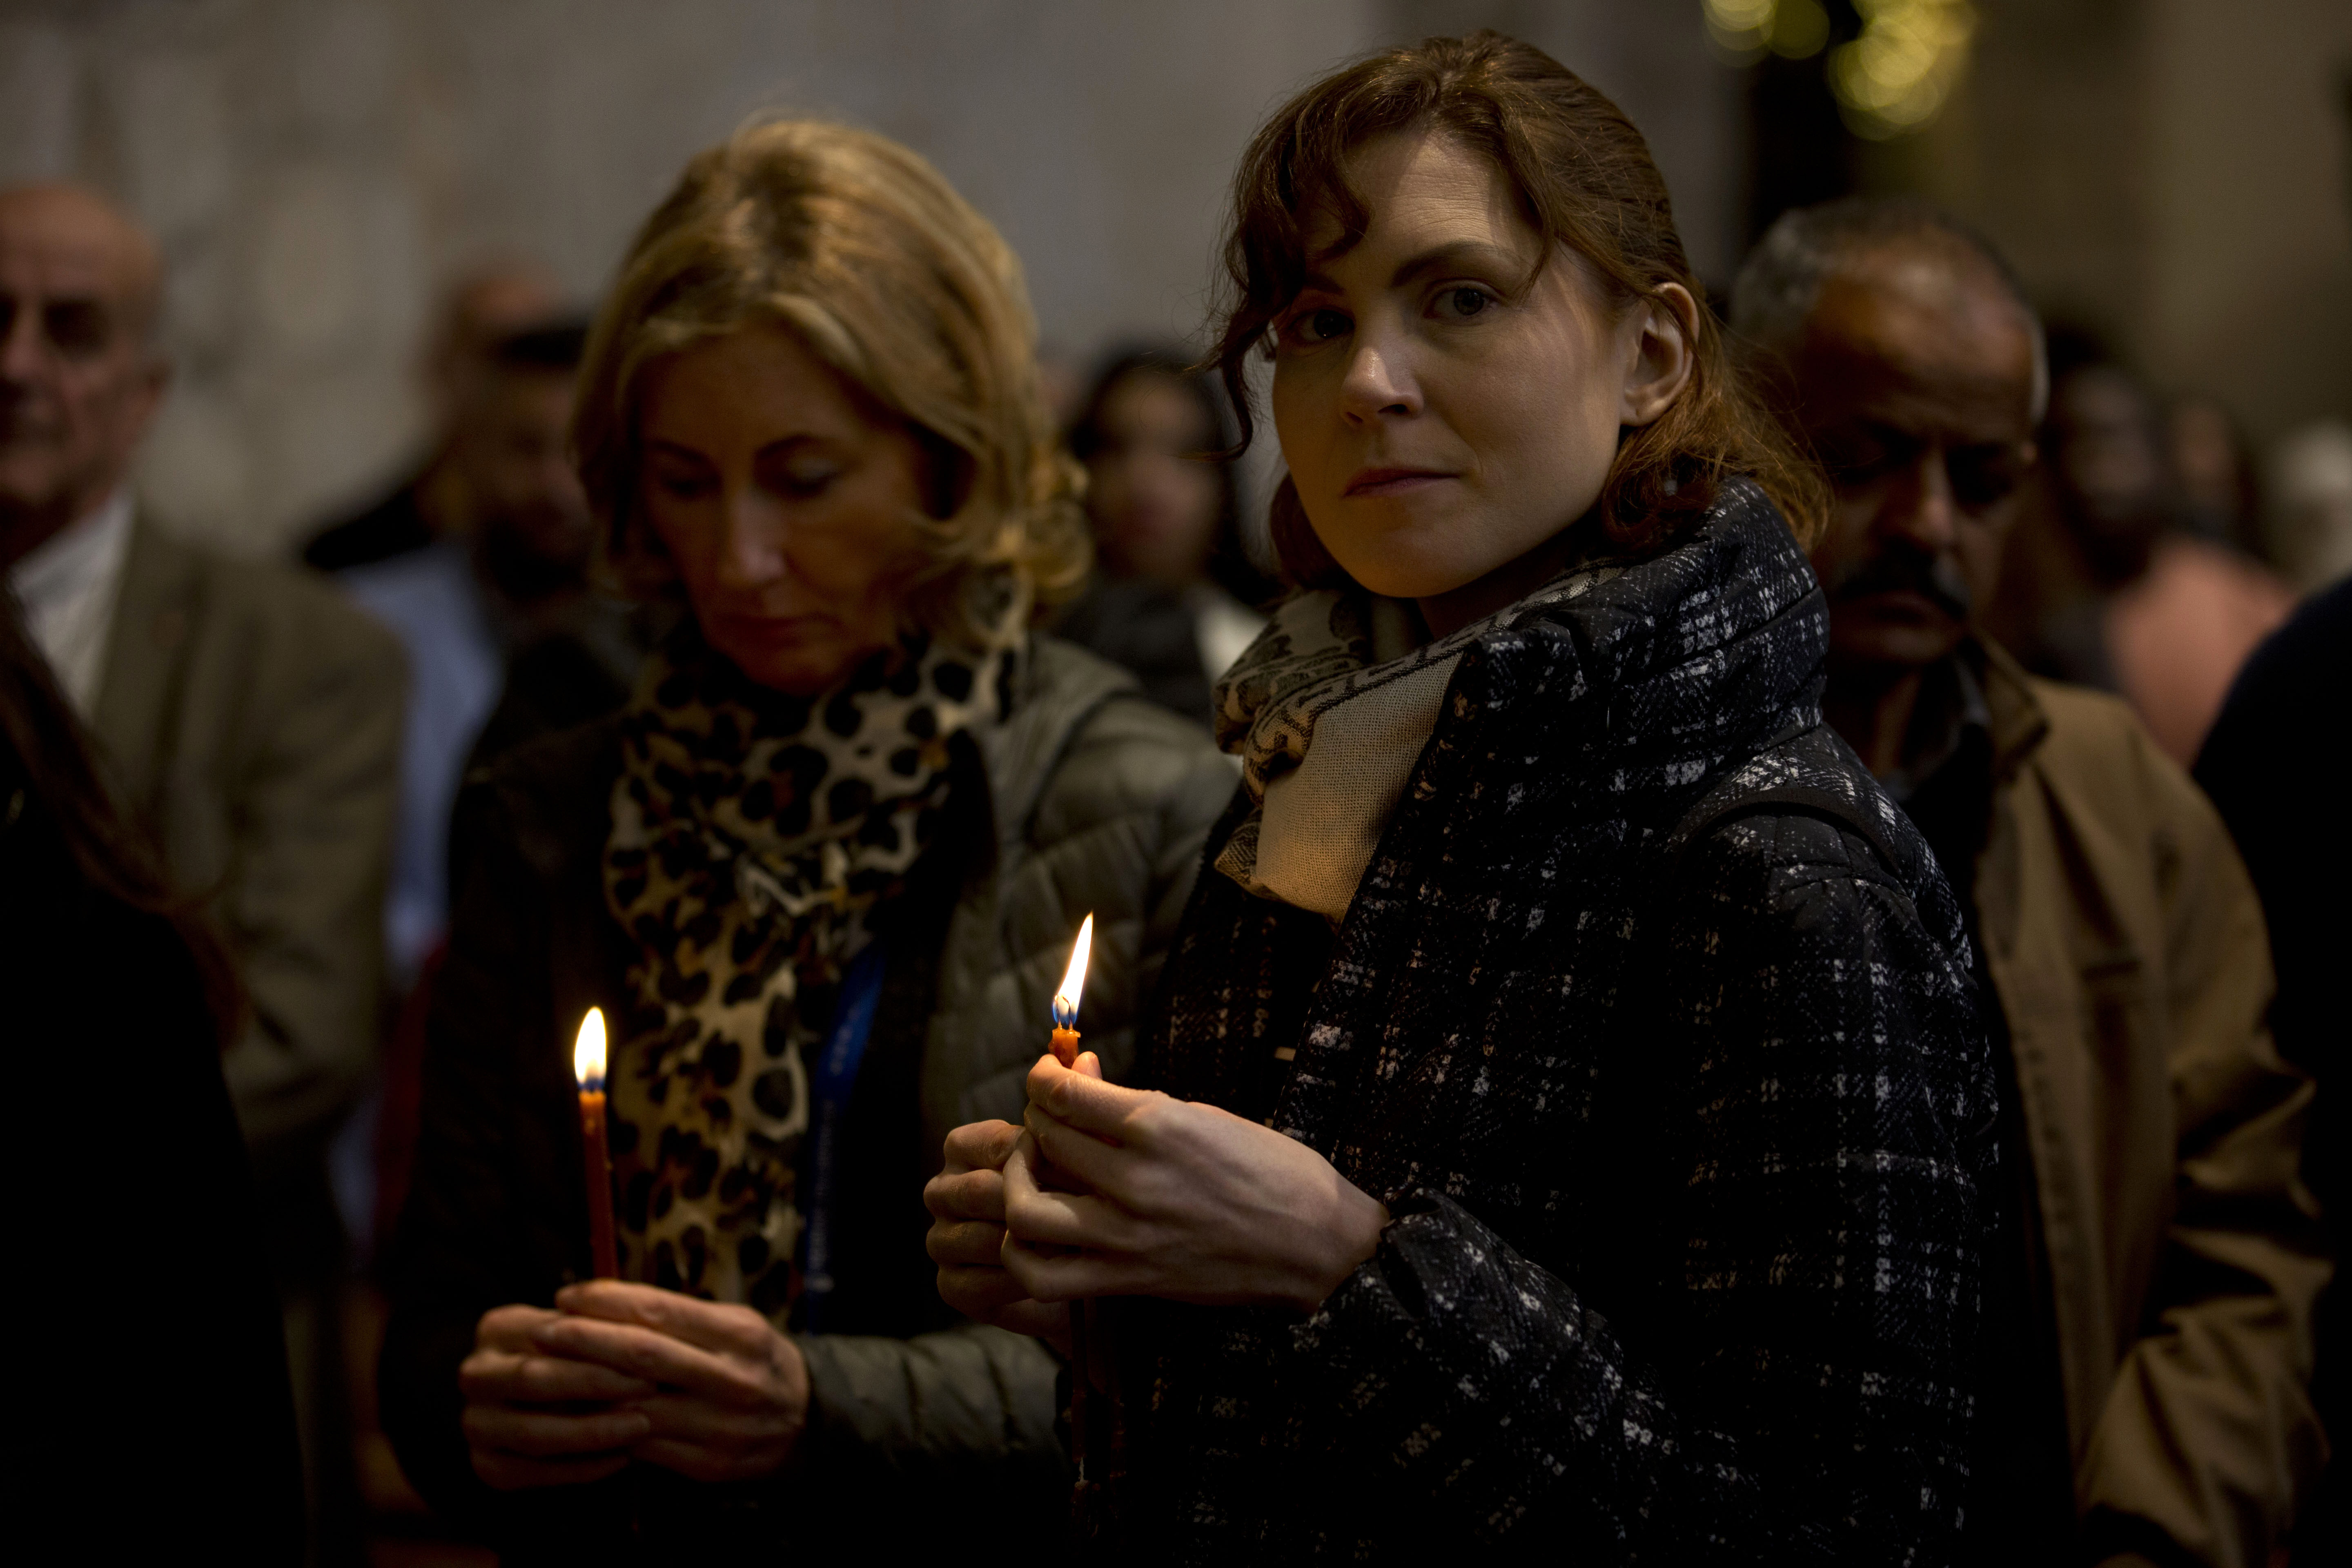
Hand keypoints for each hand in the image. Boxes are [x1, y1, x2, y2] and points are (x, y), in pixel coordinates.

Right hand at [459, 1304, 655, 1489]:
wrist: (535, 1398)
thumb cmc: (572, 1355)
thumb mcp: (579, 1330)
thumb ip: (599, 1328)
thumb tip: (644, 1333)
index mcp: (497, 1328)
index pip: (549, 1336)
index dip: (602, 1349)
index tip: (651, 1358)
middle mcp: (476, 1375)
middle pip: (534, 1380)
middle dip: (597, 1387)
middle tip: (650, 1391)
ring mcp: (475, 1423)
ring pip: (532, 1433)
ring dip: (592, 1433)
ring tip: (640, 1427)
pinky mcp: (485, 1464)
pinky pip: (533, 1473)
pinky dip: (581, 1468)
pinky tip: (622, 1457)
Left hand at [529, 1281, 808, 1483]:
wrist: (805, 1424)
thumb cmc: (755, 1362)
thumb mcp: (735, 1325)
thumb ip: (681, 1316)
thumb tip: (607, 1301)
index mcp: (740, 1335)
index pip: (660, 1312)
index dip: (607, 1302)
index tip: (568, 1296)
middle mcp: (733, 1379)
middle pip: (643, 1355)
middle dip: (585, 1341)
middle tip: (544, 1330)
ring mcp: (720, 1426)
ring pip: (636, 1406)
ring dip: (585, 1390)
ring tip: (548, 1373)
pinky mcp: (708, 1465)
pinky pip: (644, 1447)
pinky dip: (607, 1429)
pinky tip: (579, 1415)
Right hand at [923, 1051, 1104, 1354]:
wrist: (1084, 1267)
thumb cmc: (1084, 1195)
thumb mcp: (1089, 1150)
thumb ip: (1082, 1107)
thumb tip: (1088, 1058)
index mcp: (967, 1148)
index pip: (984, 1142)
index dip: (1026, 1154)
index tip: (1071, 1163)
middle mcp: (944, 1190)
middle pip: (973, 1191)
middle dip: (1026, 1202)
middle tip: (1080, 1209)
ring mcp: (944, 1240)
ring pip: (971, 1240)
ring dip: (1021, 1245)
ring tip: (1071, 1247)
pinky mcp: (954, 1286)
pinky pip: (969, 1286)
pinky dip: (1008, 1285)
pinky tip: (1051, 1282)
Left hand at [1002, 1053, 1389, 1313]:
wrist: (1317, 1244)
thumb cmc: (1270, 1169)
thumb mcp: (1203, 1116)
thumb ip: (1132, 1103)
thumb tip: (1077, 1074)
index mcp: (1158, 1124)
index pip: (1062, 1092)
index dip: (1041, 1079)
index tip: (1045, 1078)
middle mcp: (1135, 1178)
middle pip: (1042, 1139)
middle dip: (1035, 1120)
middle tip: (1047, 1120)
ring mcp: (1127, 1235)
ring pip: (1024, 1210)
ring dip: (1015, 1184)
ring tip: (1031, 1173)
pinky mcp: (1128, 1280)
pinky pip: (1044, 1275)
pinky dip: (1022, 1254)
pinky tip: (1036, 1232)